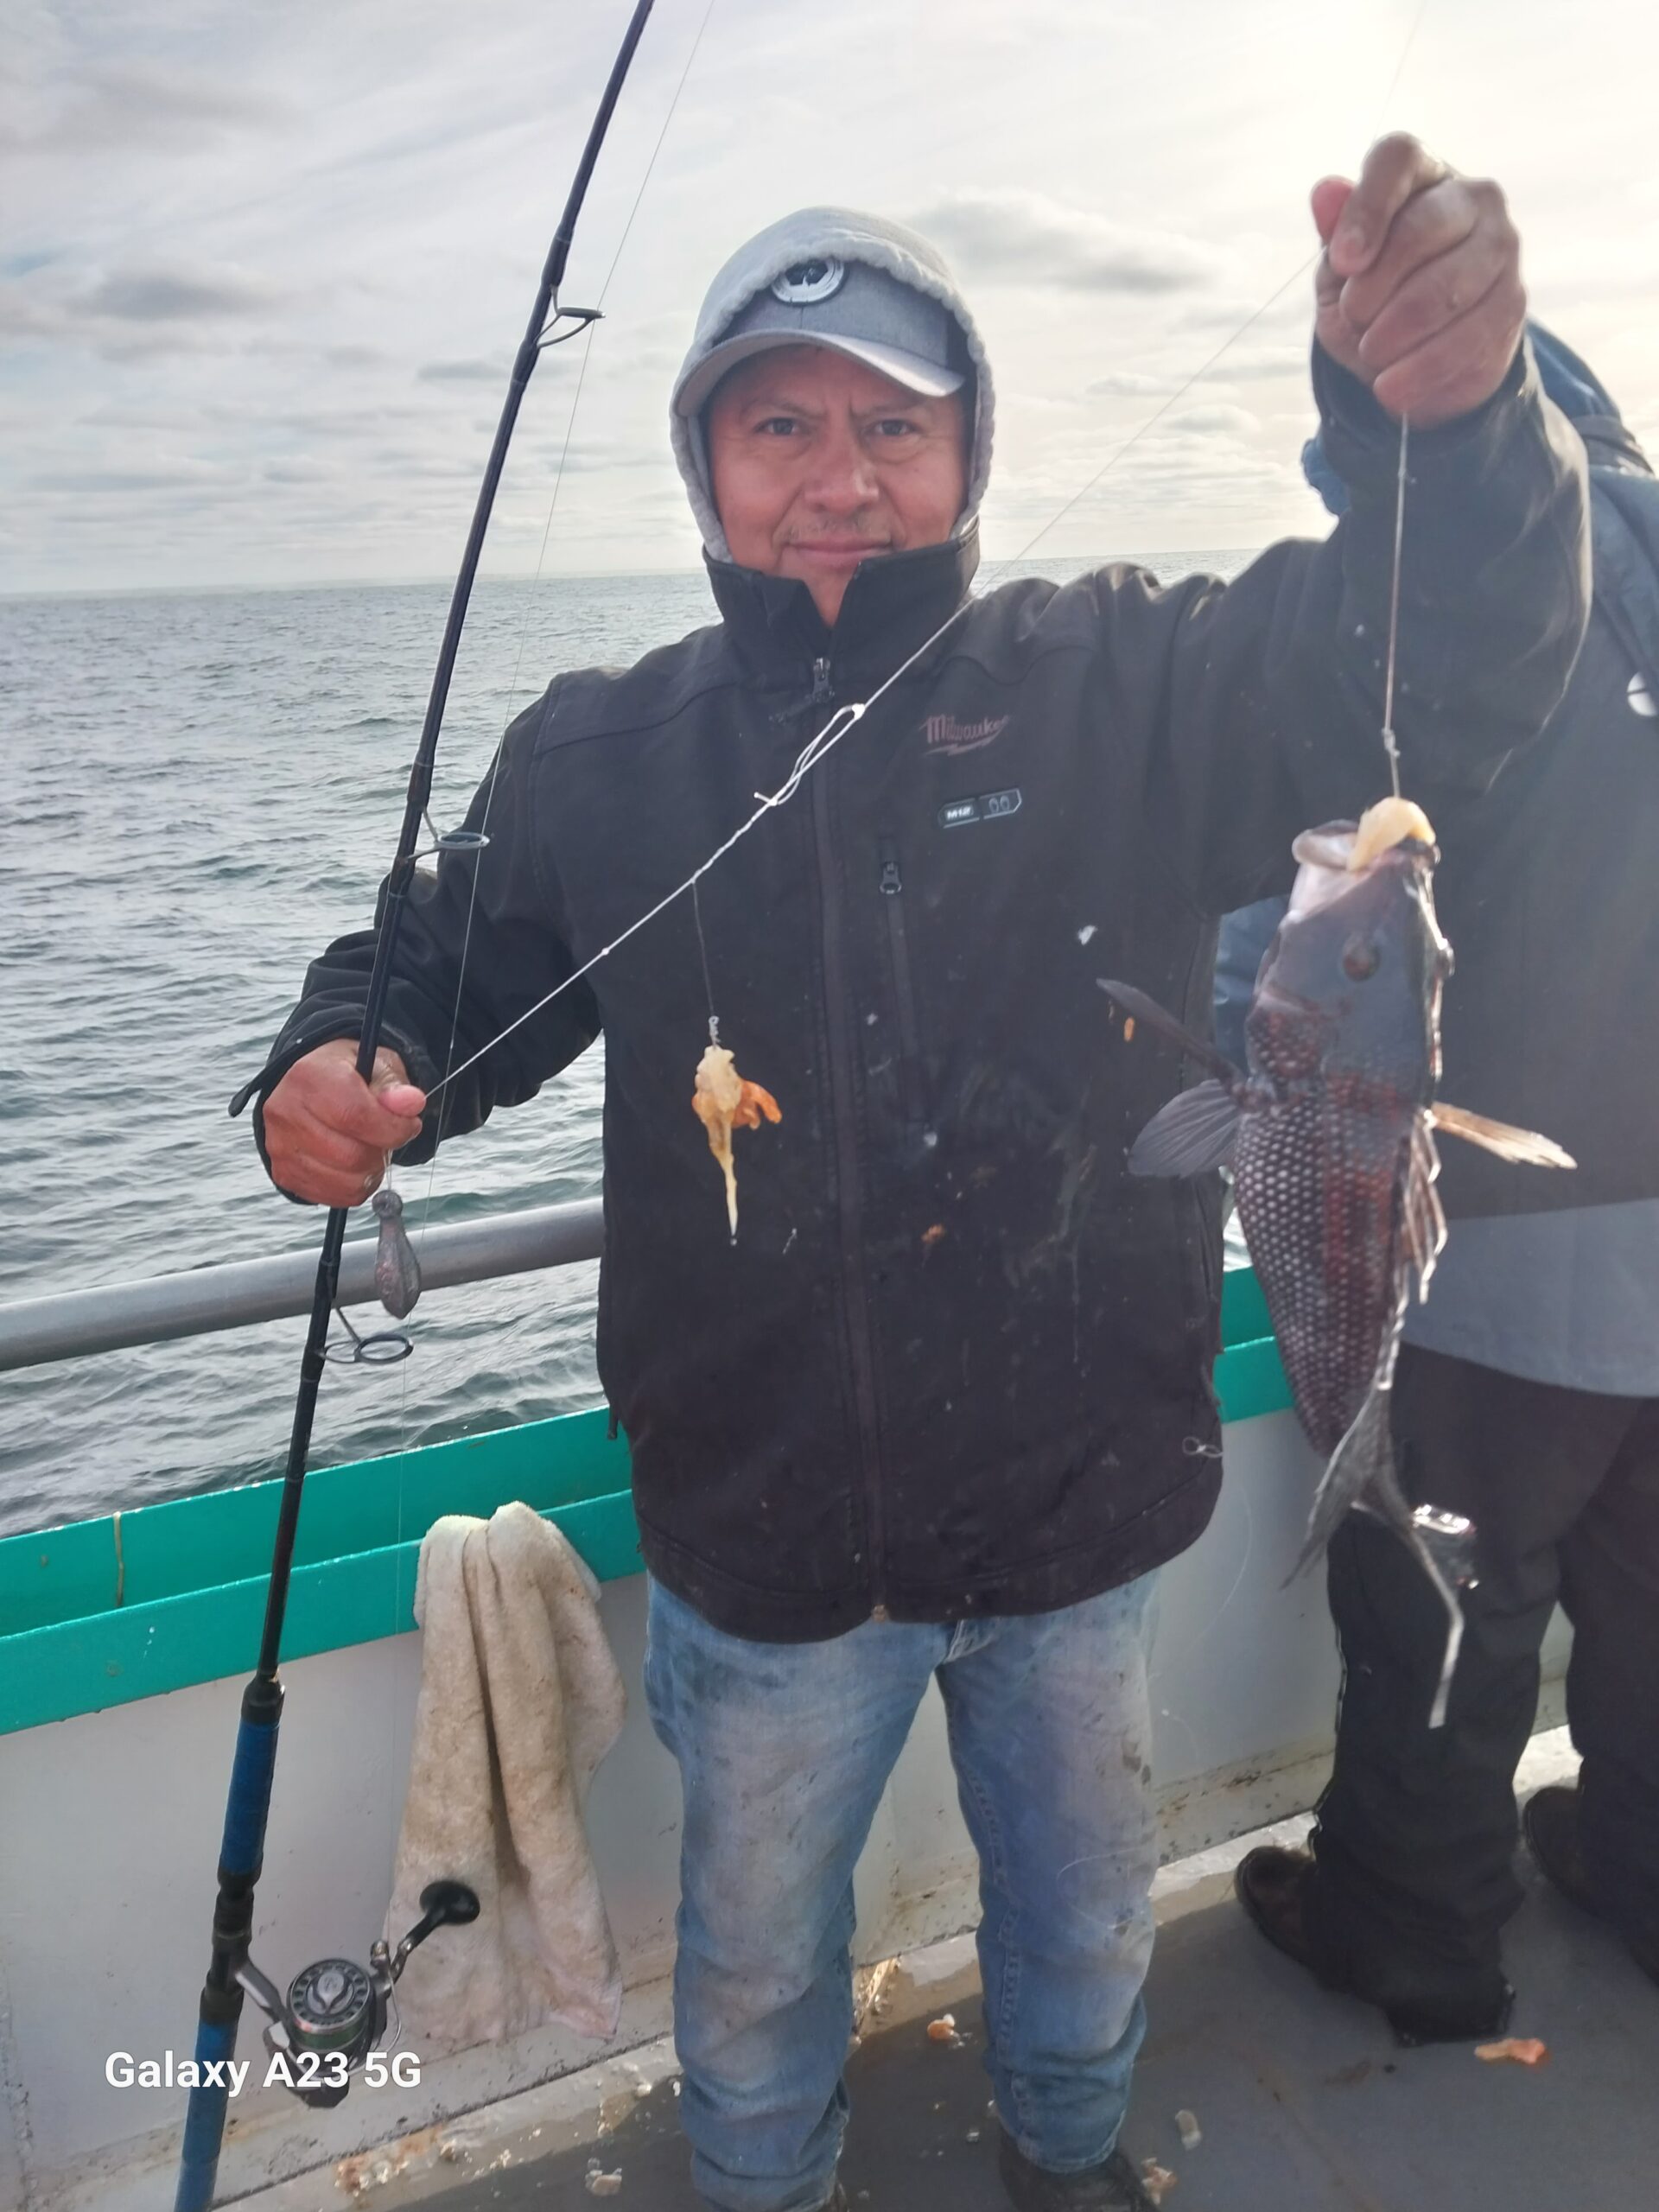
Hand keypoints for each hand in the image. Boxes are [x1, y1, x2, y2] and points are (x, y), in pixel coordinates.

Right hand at [263, 1039, 425, 1207]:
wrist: (313, 1089)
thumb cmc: (347, 1077)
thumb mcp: (377, 1068)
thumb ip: (395, 1088)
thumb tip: (411, 1103)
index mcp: (310, 1077)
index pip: (355, 1115)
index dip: (393, 1129)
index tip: (409, 1126)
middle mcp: (287, 1112)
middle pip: (351, 1155)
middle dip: (382, 1152)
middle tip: (386, 1137)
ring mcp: (280, 1146)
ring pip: (346, 1182)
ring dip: (370, 1172)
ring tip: (369, 1148)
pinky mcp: (284, 1173)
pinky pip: (335, 1196)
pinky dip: (356, 1186)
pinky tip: (354, 1164)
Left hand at [1311, 133, 1524, 427]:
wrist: (1416, 357)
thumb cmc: (1372, 297)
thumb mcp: (1340, 273)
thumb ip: (1335, 235)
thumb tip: (1326, 192)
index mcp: (1422, 173)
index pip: (1398, 158)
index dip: (1366, 206)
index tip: (1343, 261)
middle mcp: (1471, 197)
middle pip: (1422, 226)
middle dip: (1376, 284)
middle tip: (1353, 317)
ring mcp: (1501, 246)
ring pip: (1448, 287)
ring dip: (1397, 332)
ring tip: (1371, 354)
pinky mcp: (1513, 300)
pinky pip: (1468, 336)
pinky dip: (1421, 368)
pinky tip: (1392, 386)